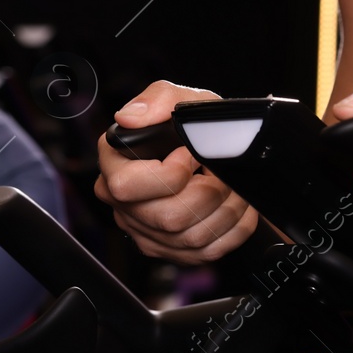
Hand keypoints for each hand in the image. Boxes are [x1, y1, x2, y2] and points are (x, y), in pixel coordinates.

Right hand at [94, 80, 258, 264]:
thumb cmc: (197, 129)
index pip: (127, 186)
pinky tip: (236, 206)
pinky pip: (207, 252)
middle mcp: (124, 205)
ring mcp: (147, 232)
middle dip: (208, 191)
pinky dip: (235, 227)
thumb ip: (158, 99)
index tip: (191, 154)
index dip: (170, 173)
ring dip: (227, 207)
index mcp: (116, 166)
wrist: (223, 153)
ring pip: (191, 237)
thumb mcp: (184, 102)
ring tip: (231, 186)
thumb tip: (129, 117)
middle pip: (167, 217)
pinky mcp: (172, 251)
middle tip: (220, 172)